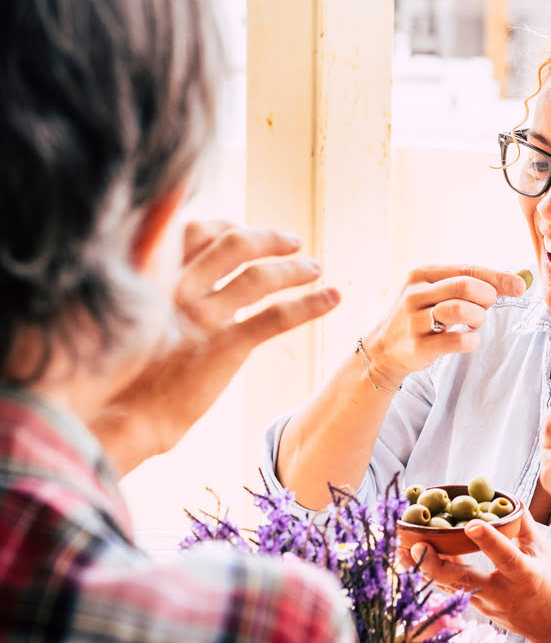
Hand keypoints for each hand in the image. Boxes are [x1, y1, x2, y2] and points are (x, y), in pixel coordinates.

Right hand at [91, 220, 339, 473]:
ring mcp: (202, 319)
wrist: (127, 416)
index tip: (248, 230)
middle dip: (270, 239)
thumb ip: (168, 284)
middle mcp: (178, 290)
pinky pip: (276, 318)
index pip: (198, 230)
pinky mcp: (225, 348)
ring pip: (260, 278)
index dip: (229, 225)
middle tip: (294, 243)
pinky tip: (332, 299)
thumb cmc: (133, 367)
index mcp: (155, 276)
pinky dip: (310, 304)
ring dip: (295, 270)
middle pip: (235, 244)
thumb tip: (203, 265)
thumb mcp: (140, 312)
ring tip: (316, 268)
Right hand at [359, 264, 525, 387]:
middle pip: (465, 286)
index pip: (468, 269)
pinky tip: (470, 339)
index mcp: (421, 273)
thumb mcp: (436, 291)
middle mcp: (415, 293)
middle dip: (486, 297)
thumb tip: (517, 281)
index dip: (497, 277)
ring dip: (478, 317)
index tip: (520, 286)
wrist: (384, 349)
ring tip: (475, 323)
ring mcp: (414, 320)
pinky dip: (472, 340)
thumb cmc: (420, 316)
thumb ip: (469, 283)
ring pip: (460, 310)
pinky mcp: (418, 346)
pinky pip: (457, 340)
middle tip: (486, 307)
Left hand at [409, 518, 550, 642]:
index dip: (489, 541)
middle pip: (463, 580)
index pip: (506, 557)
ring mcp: (484, 604)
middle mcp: (501, 593)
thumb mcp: (543, 549)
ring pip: (449, 586)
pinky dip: (432, 572)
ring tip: (399, 550)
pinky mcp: (474, 608)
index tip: (471, 524)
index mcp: (525, 576)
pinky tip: (413, 557)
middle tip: (415, 547)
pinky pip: (450, 587)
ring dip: (424, 568)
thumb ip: (521, 523)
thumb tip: (502, 496)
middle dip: (436, 565)